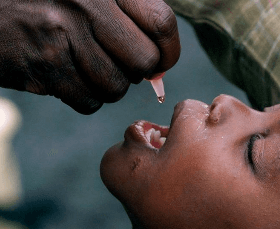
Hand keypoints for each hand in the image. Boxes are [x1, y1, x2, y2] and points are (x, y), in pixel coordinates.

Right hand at [0, 0, 179, 113]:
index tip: (161, 63)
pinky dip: (85, 97)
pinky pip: (90, 102)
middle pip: (144, 62)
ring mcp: (63, 36)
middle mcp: (86, 5)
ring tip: (88, 67)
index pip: (162, 23)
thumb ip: (128, 19)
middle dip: (138, 73)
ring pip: (117, 87)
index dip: (169, 51)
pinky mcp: (45, 67)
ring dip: (108, 85)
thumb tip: (160, 64)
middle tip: (119, 64)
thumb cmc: (48, 3)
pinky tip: (69, 78)